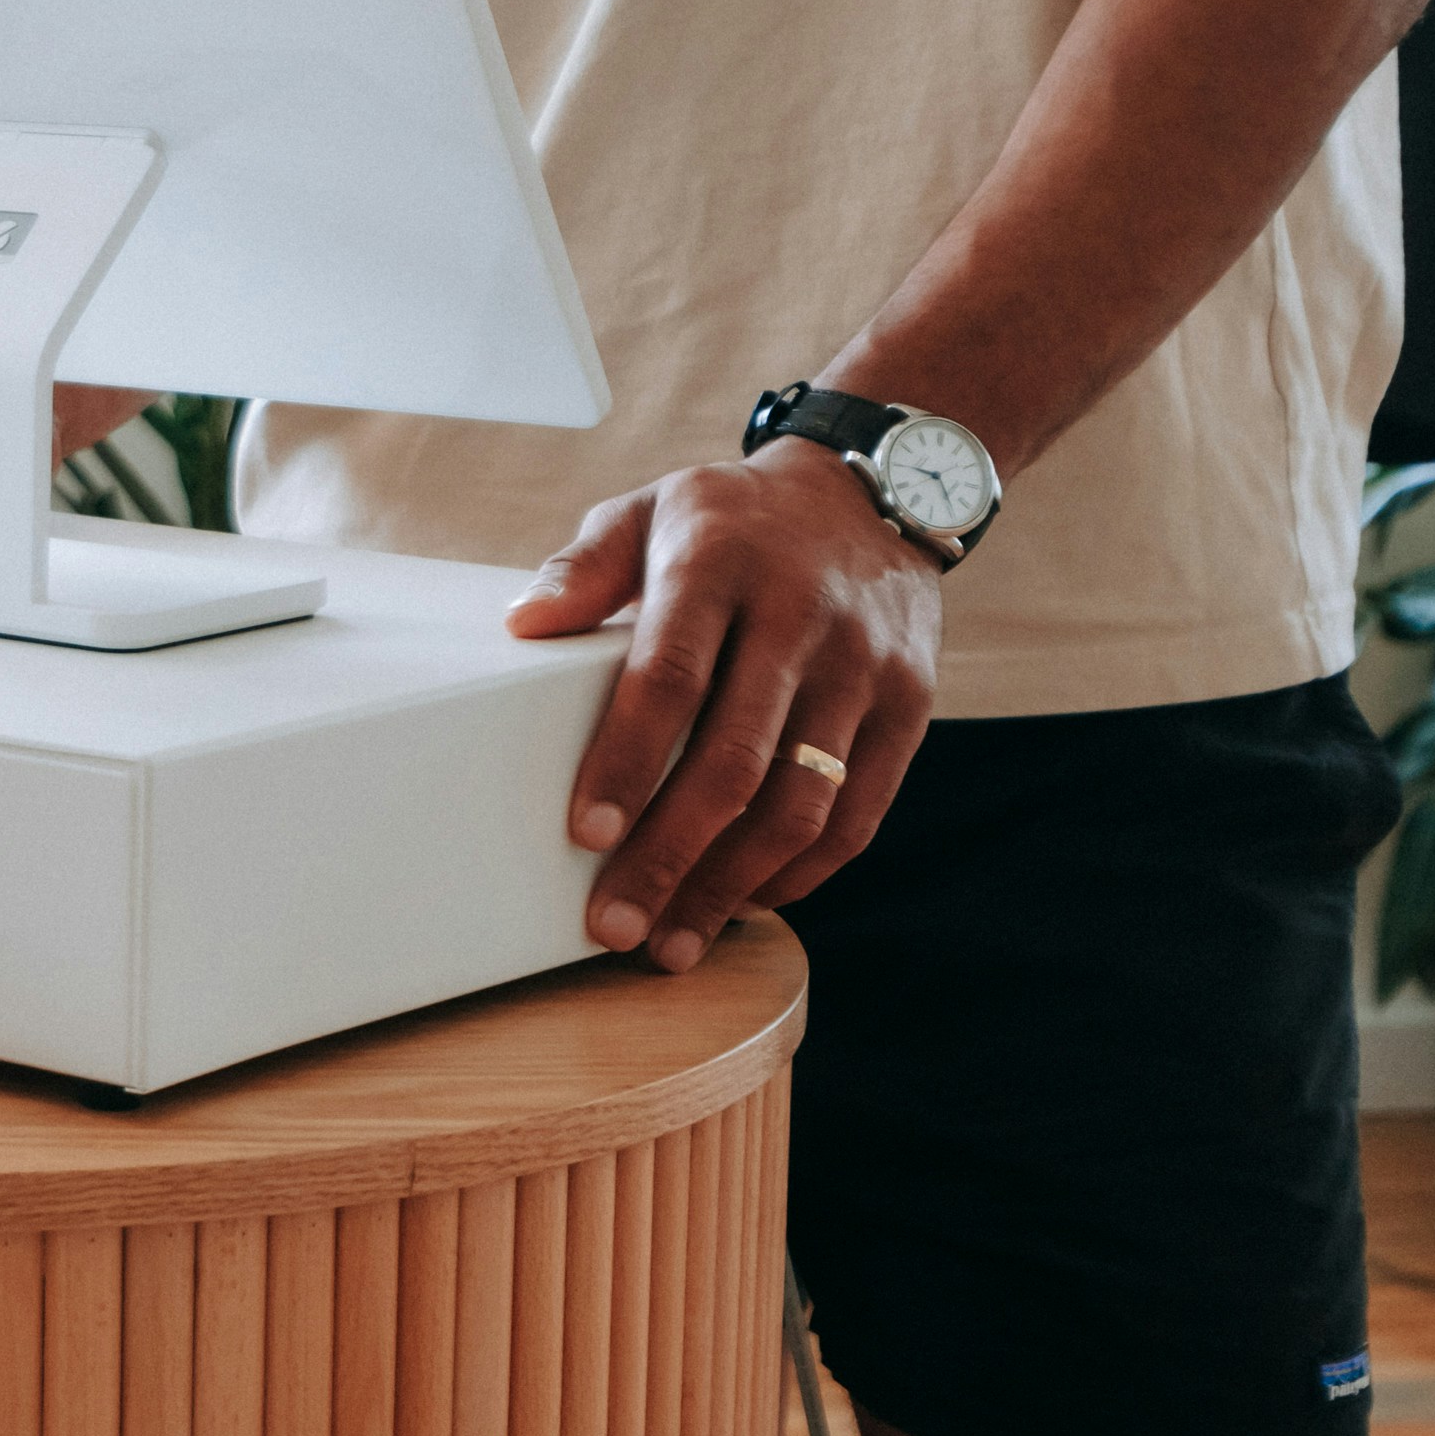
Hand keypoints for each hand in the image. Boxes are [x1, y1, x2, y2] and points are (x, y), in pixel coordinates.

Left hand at [504, 438, 941, 970]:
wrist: (872, 494)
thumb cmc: (730, 520)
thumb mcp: (647, 511)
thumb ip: (583, 568)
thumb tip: (523, 624)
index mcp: (720, 563)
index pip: (671, 676)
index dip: (627, 760)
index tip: (584, 834)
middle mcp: (801, 617)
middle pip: (736, 759)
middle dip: (671, 854)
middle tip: (615, 926)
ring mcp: (865, 667)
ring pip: (803, 802)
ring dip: (734, 884)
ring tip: (674, 942)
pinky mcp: (911, 706)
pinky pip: (859, 812)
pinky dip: (801, 872)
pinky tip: (744, 902)